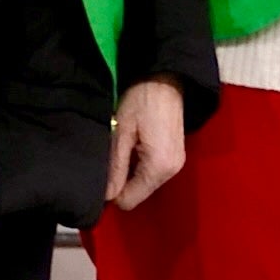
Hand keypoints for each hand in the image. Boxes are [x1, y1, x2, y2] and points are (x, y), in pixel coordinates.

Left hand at [106, 78, 186, 210]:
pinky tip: (134, 147)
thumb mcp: (121, 133)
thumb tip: (106, 195)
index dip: (111, 191)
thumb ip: (115, 167)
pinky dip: (139, 166)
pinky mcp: (176, 156)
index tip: (102, 172)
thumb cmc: (142, 101)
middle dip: (120, 182)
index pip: (129, 200)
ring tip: (122, 149)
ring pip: (144, 184)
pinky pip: (152, 173)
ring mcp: (176, 164)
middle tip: (110, 157)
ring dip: (130, 173)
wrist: (166, 80)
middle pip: (138, 193)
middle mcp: (171, 171)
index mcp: (158, 167)